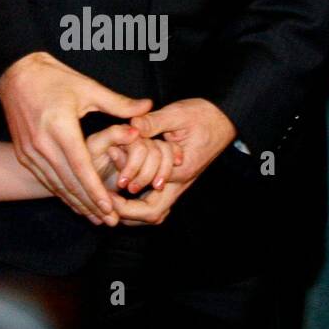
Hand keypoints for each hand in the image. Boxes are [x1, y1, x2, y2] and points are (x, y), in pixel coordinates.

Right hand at [0, 52, 152, 225]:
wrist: (15, 73)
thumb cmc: (53, 77)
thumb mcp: (87, 87)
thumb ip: (118, 103)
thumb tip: (148, 107)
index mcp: (60, 127)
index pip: (81, 167)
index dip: (96, 190)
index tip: (110, 207)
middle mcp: (42, 143)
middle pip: (69, 182)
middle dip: (90, 204)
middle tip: (110, 221)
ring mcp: (30, 150)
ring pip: (55, 184)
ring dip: (76, 202)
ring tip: (96, 217)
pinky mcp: (23, 152)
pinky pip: (44, 178)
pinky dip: (60, 192)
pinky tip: (73, 201)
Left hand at [110, 97, 236, 225]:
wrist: (223, 117)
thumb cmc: (203, 114)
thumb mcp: (176, 114)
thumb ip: (153, 122)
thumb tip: (131, 125)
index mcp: (180, 172)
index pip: (149, 200)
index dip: (125, 201)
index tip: (106, 191)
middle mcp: (179, 182)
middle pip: (153, 214)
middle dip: (127, 212)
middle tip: (105, 201)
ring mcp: (178, 181)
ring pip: (155, 209)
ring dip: (133, 208)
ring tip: (109, 195)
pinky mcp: (175, 176)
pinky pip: (157, 196)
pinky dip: (140, 197)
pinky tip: (122, 184)